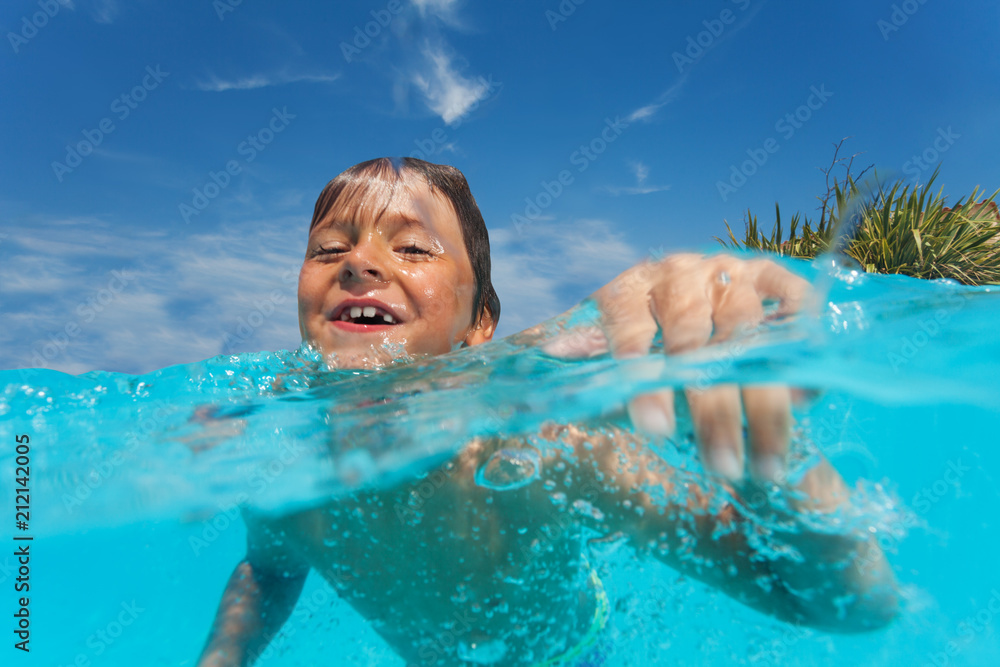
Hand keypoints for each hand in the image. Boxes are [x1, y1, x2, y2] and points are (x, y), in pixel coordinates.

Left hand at [591, 253, 809, 484]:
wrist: (677, 279)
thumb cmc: (635, 326)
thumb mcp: (601, 339)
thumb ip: (585, 356)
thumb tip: (550, 354)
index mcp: (630, 288)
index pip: (633, 332)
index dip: (645, 383)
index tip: (656, 431)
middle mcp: (680, 274)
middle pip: (696, 340)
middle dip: (712, 408)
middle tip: (723, 466)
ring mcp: (727, 270)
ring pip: (748, 334)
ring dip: (763, 401)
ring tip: (767, 462)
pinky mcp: (767, 271)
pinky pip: (793, 303)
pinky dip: (802, 350)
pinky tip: (807, 399)